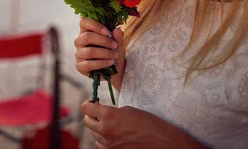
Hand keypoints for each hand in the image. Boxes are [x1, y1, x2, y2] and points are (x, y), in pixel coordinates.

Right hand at [74, 18, 125, 84]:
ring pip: (89, 52)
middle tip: (114, 46)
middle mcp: (80, 41)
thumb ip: (118, 36)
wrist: (116, 70)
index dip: (95, 25)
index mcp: (86, 31)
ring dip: (105, 53)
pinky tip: (109, 63)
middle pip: (86, 37)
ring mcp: (78, 54)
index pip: (84, 22)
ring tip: (114, 55)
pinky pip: (89, 64)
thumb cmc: (113, 52)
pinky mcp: (80, 66)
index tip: (107, 32)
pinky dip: (101, 63)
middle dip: (104, 41)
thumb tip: (117, 30)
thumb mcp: (118, 43)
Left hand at [81, 101, 203, 148]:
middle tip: (100, 113)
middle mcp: (105, 130)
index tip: (94, 102)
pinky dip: (103, 140)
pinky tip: (112, 136)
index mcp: (108, 115)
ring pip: (93, 134)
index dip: (89, 103)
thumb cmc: (149, 123)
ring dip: (98, 128)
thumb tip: (102, 110)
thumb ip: (112, 110)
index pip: (86, 108)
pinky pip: (100, 145)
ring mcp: (108, 143)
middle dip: (92, 115)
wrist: (162, 142)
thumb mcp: (129, 110)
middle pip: (87, 121)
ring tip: (109, 125)